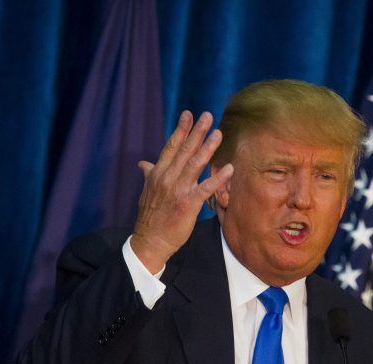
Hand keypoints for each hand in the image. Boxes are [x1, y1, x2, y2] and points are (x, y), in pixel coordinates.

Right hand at [131, 111, 233, 273]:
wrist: (150, 240)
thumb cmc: (151, 217)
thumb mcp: (147, 192)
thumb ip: (149, 174)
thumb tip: (143, 163)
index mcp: (158, 174)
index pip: (171, 147)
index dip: (181, 130)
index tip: (189, 114)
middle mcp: (167, 178)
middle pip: (184, 150)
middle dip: (197, 132)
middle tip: (207, 115)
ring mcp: (178, 190)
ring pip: (195, 164)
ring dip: (208, 148)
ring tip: (218, 133)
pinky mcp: (188, 204)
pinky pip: (205, 189)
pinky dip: (218, 178)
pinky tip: (229, 168)